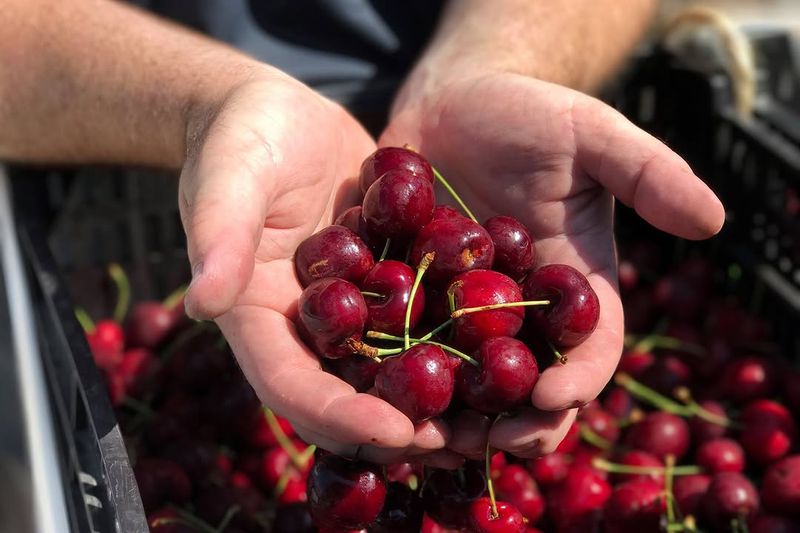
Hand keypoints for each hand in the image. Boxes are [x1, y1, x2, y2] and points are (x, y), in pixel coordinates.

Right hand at [179, 71, 459, 465]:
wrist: (278, 114)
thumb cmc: (241, 139)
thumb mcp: (227, 178)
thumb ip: (218, 235)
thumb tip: (201, 304)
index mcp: (258, 317)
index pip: (292, 386)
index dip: (341, 416)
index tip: (397, 432)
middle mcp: (306, 326)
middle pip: (350, 395)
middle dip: (401, 426)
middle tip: (461, 443)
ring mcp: (351, 307)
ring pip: (394, 369)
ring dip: (439, 400)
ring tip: (494, 417)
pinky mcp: (386, 280)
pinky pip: (422, 319)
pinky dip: (457, 343)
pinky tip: (505, 352)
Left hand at [381, 72, 724, 457]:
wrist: (454, 102)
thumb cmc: (530, 115)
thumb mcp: (590, 135)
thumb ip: (647, 173)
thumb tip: (713, 220)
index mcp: (573, 289)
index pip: (588, 350)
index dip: (579, 380)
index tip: (554, 397)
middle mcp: (520, 314)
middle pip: (524, 385)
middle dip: (511, 420)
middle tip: (484, 439)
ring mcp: (460, 312)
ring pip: (460, 380)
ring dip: (447, 414)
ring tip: (425, 435)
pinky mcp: (409, 298)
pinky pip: (399, 342)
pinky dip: (389, 371)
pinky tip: (370, 390)